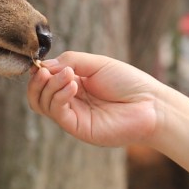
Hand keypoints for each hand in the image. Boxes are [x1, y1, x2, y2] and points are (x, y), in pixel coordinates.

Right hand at [25, 51, 163, 147]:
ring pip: (42, 104)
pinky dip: (59, 96)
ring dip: (49, 86)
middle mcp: (71, 101)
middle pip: (38, 95)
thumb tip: (43, 66)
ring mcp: (74, 115)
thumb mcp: (96, 63)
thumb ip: (70, 61)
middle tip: (48, 71)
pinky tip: (73, 86)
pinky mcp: (78, 128)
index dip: (40, 71)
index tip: (42, 63)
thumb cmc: (128, 82)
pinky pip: (57, 113)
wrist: (150, 104)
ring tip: (68, 76)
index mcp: (74, 84)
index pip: (45, 80)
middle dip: (38, 81)